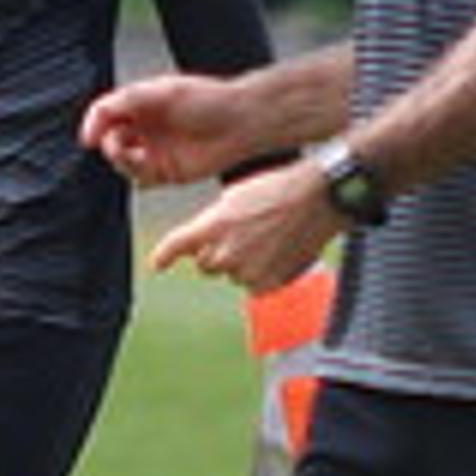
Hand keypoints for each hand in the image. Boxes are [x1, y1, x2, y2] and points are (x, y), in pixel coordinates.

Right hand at [81, 71, 246, 185]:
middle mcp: (145, 126)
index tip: (89, 138)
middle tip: (118, 147)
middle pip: (109, 139)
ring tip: (136, 157)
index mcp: (141, 103)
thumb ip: (123, 103)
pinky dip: (137, 175)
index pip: (105, 114)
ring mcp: (155, 150)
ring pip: (122, 162)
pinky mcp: (166, 172)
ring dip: (122, 161)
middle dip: (109, 144)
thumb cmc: (206, 100)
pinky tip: (147, 169)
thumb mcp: (161, 92)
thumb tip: (92, 128)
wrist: (241, 123)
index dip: (94, 125)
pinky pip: (140, 178)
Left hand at [148, 160, 343, 294]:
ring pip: (231, 275)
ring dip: (241, 263)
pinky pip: (253, 285)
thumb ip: (212, 223)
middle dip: (216, 253)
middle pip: (205, 265)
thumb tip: (201, 241)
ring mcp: (247, 271)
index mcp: (214, 225)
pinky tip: (276, 252)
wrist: (318, 199)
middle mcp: (226, 252)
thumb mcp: (234, 197)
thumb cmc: (279, 189)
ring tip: (265, 238)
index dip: (163, 256)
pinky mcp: (267, 284)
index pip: (176, 245)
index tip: (157, 264)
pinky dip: (261, 274)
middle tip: (241, 234)